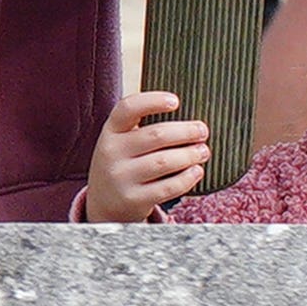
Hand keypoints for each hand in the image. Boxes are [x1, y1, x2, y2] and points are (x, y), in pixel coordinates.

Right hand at [83, 87, 210, 222]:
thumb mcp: (121, 141)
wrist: (103, 204)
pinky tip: (196, 171)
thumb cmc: (123, 164)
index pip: (128, 108)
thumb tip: (189, 120)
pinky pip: (168, 187)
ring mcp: (121, 177)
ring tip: (202, 151)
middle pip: (156, 135)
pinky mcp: (133, 199)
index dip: (153, 101)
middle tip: (202, 131)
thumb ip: (143, 127)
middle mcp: (112, 152)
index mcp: (110, 131)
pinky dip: (187, 178)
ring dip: (190, 155)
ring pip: (165, 161)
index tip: (175, 102)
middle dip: (186, 132)